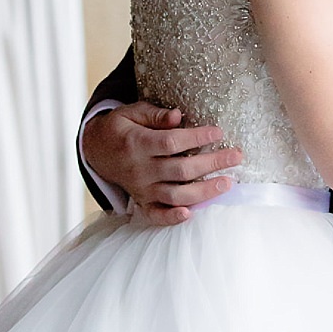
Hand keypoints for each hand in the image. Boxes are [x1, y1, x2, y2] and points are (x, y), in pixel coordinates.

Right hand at [82, 101, 242, 226]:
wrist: (96, 151)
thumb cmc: (122, 128)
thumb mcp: (132, 113)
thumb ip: (155, 115)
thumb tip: (177, 115)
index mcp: (137, 144)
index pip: (171, 143)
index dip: (196, 138)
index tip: (218, 133)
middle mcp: (140, 169)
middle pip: (180, 170)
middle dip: (211, 163)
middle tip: (236, 156)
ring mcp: (141, 188)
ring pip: (174, 195)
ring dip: (203, 191)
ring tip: (228, 183)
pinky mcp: (142, 201)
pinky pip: (156, 215)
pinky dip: (171, 218)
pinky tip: (190, 215)